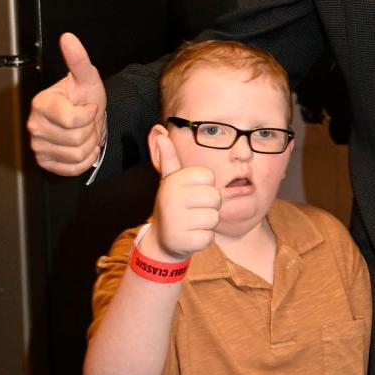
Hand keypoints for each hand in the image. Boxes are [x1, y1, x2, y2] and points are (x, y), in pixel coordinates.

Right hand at [27, 33, 106, 174]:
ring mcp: (38, 145)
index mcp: (42, 103)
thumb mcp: (87, 78)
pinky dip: (84, 160)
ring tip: (84, 133)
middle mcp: (35, 125)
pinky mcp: (44, 161)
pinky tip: (83, 147)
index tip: (88, 107)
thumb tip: (68, 38)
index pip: (73, 120)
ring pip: (76, 154)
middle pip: (76, 139)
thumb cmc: (85, 97)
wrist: (86, 118)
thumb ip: (78, 59)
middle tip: (87, 122)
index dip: (89, 115)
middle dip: (90, 131)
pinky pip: (72, 169)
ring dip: (89, 145)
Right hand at [149, 131, 220, 259]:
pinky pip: (210, 237)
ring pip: (215, 217)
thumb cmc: (173, 205)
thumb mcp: (170, 181)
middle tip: (194, 210)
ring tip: (192, 223)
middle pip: (216, 197)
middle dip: (210, 206)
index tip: (192, 192)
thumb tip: (159, 132)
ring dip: (207, 223)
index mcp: (173, 181)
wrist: (162, 240)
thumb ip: (169, 157)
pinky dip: (204, 238)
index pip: (209, 176)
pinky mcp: (185, 242)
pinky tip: (191, 236)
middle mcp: (173, 199)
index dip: (206, 186)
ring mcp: (177, 222)